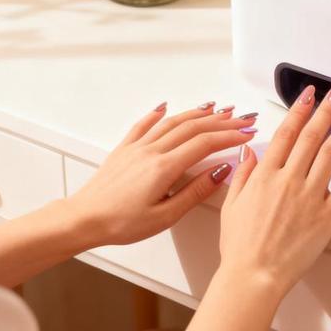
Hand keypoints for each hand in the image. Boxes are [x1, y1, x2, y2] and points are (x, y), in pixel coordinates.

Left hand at [67, 101, 257, 246]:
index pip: (205, 143)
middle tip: (242, 118)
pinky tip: (166, 106)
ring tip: (217, 108)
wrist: (83, 219)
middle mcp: (152, 150)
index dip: (230, 136)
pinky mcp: (124, 149)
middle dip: (222, 121)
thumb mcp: (165, 217)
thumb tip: (220, 171)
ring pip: (173, 121)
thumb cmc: (120, 224)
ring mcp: (137, 146)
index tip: (247, 133)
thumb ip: (195, 192)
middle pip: (194, 127)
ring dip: (198, 112)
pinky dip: (158, 112)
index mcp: (164, 167)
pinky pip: (144, 124)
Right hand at [218, 83, 330, 301]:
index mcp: (265, 175)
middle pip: (311, 136)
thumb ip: (243, 173)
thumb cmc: (240, 246)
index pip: (286, 133)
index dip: (299, 109)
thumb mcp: (232, 204)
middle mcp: (289, 180)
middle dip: (326, 109)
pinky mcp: (327, 216)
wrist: (253, 278)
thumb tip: (249, 149)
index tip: (310, 93)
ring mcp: (309, 197)